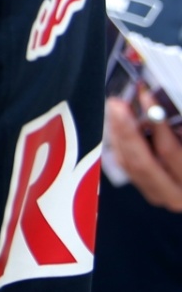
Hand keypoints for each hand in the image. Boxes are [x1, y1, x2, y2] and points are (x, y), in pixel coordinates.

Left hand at [105, 93, 181, 210]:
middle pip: (141, 161)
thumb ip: (177, 130)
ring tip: (115, 109)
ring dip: (118, 133)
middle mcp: (174, 193)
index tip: (146, 96)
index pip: (168, 150)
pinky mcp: (147, 189)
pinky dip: (119, 143)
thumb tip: (156, 109)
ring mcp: (158, 194)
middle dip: (127, 130)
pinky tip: (116, 125)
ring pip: (129, 164)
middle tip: (118, 104)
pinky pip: (126, 165)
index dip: (156, 122)